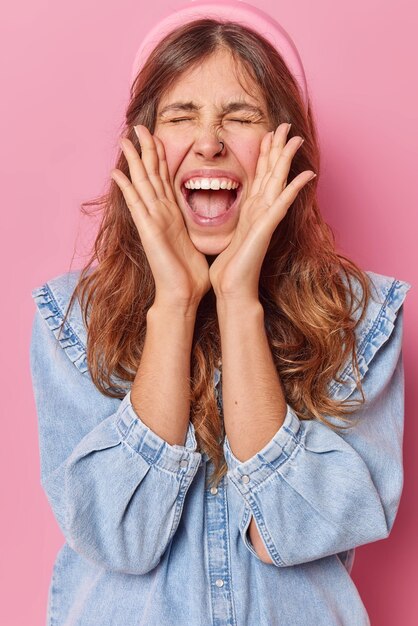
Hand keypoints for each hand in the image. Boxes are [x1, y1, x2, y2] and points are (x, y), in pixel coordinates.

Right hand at [111, 125, 210, 308]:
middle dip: (145, 150)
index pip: (164, 180)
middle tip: (138, 128)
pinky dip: (126, 188)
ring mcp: (152, 221)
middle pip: (150, 175)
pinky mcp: (148, 230)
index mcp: (172, 216)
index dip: (160, 158)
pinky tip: (117, 172)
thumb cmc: (191, 275)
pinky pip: (136, 204)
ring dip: (133, 161)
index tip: (157, 137)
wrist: (183, 295)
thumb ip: (196, 229)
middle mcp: (159, 215)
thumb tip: (211, 222)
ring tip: (125, 140)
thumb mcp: (197, 243)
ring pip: (141, 184)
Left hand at [209, 122, 315, 302]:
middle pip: (272, 174)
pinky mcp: (266, 228)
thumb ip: (237, 221)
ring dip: (287, 160)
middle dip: (278, 148)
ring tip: (296, 140)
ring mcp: (266, 219)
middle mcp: (261, 212)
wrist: (232, 287)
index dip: (265, 155)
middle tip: (286, 125)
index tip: (268, 133)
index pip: (260, 176)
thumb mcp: (231, 236)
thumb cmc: (230, 267)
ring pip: (278, 182)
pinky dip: (294, 188)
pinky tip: (306, 174)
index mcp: (251, 211)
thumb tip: (233, 212)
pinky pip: (282, 203)